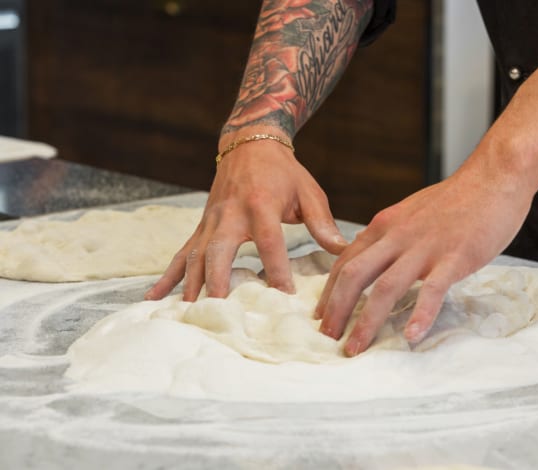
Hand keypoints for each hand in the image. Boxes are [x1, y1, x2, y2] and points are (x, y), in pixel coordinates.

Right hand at [145, 129, 346, 300]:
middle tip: (219, 312)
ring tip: (186, 315)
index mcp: (261, 205)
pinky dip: (166, 277)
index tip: (284, 298)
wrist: (249, 145)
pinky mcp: (200, 228)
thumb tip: (342, 251)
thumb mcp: (308, 192)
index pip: (269, 243)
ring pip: (193, 256)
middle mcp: (230, 214)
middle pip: (218, 251)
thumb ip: (323, 223)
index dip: (277, 271)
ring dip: (190, 286)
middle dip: (217, 282)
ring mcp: (210, 222)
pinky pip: (180, 254)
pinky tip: (153, 298)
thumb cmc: (284, 173)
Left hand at [314, 152, 535, 355]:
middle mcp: (397, 236)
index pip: (345, 261)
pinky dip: (420, 315)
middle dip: (336, 310)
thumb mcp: (410, 212)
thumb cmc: (456, 199)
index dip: (329, 291)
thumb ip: (390, 234)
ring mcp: (425, 247)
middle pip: (354, 276)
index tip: (321, 316)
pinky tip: (411, 336)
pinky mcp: (454, 257)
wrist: (495, 177)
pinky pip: (433, 290)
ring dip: (366, 322)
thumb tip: (369, 252)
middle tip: (327, 338)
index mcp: (385, 225)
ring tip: (355, 348)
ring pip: (385, 288)